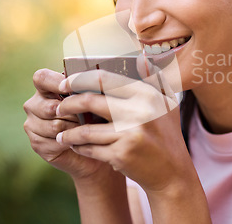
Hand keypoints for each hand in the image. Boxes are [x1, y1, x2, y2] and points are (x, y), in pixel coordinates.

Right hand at [23, 68, 111, 179]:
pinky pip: (55, 142)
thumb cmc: (94, 115)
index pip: (41, 78)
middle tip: (88, 117)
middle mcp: (33, 104)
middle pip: (50, 107)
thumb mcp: (92, 98)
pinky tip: (78, 141)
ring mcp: (32, 124)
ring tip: (86, 128)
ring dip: (75, 129)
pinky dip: (71, 142)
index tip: (74, 90)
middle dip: (74, 113)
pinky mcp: (37, 143)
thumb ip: (86, 88)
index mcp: (45, 88)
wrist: (93, 144)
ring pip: (55, 126)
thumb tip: (93, 82)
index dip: (57, 83)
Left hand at [55, 59, 196, 193]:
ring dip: (69, 132)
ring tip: (63, 134)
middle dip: (68, 104)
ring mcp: (129, 134)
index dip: (79, 79)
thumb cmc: (167, 135)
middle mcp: (139, 111)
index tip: (65, 84)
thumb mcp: (167, 103)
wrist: (173, 172)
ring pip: (86, 130)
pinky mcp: (121, 154)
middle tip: (59, 108)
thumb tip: (139, 58)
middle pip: (89, 100)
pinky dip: (80, 147)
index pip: (103, 78)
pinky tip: (76, 147)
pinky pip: (90, 148)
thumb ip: (154, 79)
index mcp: (146, 94)